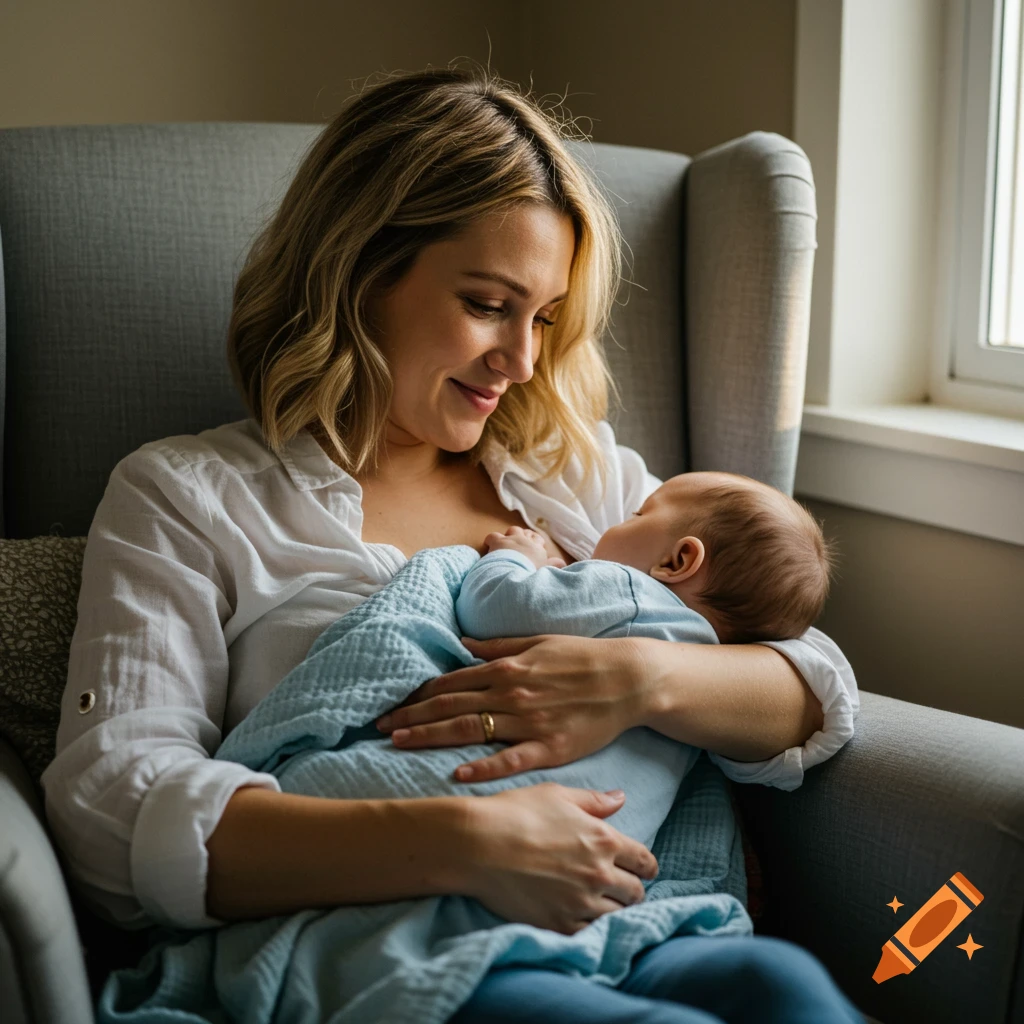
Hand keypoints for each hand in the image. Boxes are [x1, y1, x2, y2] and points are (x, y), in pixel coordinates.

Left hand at [376, 634, 658, 781]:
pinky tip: (457, 773)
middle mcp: (511, 692)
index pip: (451, 682)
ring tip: (398, 743)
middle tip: (379, 727)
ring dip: (430, 736)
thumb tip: (463, 644)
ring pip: (469, 729)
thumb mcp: (538, 642)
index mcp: (507, 668)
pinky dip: (483, 766)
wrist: (628, 678)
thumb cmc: (583, 657)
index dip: (418, 695)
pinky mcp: (550, 746)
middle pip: (450, 705)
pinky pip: (510, 759)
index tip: (392, 704)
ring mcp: (529, 720)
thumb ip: (498, 647)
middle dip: (411, 716)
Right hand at [459, 783, 658, 933]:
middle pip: (635, 892)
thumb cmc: (515, 813)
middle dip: (631, 889)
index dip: (645, 865)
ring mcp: (580, 903)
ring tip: (601, 905)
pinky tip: (582, 920)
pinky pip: (591, 935)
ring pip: (616, 916)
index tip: (641, 869)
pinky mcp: (560, 925)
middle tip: (620, 888)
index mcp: (603, 840)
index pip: (644, 861)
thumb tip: (621, 799)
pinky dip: (591, 928)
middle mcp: (599, 873)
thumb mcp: (557, 795)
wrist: (477, 845)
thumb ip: (593, 801)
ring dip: (613, 910)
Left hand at [484, 526, 566, 569]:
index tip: (534, 547)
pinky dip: (490, 541)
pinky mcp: (498, 541)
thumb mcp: (545, 572)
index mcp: (537, 549)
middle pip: (526, 533)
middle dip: (524, 536)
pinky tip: (489, 546)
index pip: (538, 540)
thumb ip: (554, 566)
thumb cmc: (531, 575)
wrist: (515, 574)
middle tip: (521, 544)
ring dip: (511, 536)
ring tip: (507, 544)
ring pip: (513, 530)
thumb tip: (563, 564)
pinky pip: (492, 536)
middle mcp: (526, 541)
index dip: (535, 542)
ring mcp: (512, 540)